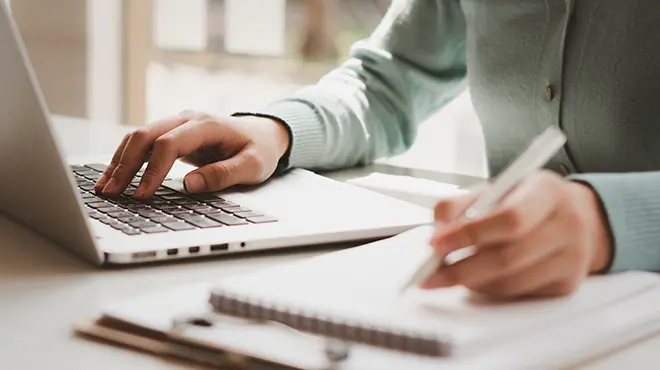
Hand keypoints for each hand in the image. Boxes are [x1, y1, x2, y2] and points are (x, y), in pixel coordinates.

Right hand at [94, 111, 289, 197]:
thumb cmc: (259, 150)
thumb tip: (190, 184)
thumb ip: (223, 174)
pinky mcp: (171, 133)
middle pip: (146, 135)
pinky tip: (114, 176)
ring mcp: (177, 124)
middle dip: (125, 164)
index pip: (170, 144)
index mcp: (207, 125)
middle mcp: (187, 119)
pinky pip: (143, 143)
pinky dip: (126, 159)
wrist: (262, 133)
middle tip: (110, 192)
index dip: (153, 169)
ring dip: (119, 161)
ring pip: (138, 137)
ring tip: (104, 188)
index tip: (142, 194)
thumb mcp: (252, 166)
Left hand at [422, 171, 612, 298]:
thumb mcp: (496, 188)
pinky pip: (517, 295)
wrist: (578, 217)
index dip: (468, 234)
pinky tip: (478, 278)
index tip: (434, 244)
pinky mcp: (567, 286)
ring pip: (510, 283)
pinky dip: (489, 289)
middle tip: (428, 275)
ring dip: (471, 281)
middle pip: (507, 258)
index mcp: (547, 192)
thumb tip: (436, 231)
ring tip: (450, 273)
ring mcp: (572, 260)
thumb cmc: (526, 200)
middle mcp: (567, 226)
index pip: (509, 219)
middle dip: (460, 269)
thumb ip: (460, 204)